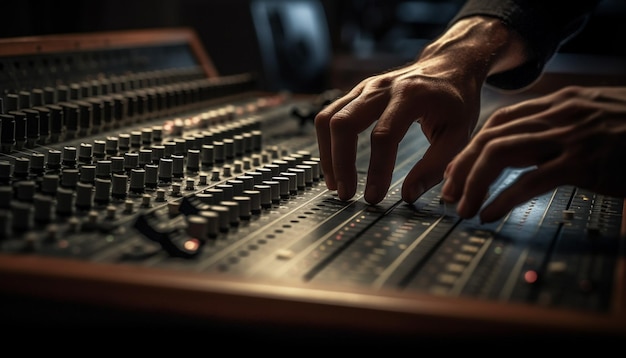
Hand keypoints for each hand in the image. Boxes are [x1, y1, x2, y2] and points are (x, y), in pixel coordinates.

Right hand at [314, 17, 527, 204]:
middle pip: (345, 123)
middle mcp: (383, 87)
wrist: (450, 64)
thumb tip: (409, 194)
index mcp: (411, 95)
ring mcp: (365, 87)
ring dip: (328, 154)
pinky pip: (329, 115)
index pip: (384, 135)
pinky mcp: (356, 92)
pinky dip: (327, 142)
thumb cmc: (456, 100)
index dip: (377, 170)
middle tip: (346, 193)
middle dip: (340, 162)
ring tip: (335, 183)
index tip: (374, 196)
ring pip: (329, 118)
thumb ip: (436, 165)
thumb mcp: (459, 133)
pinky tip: (334, 164)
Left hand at [441, 85, 625, 222]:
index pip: (498, 122)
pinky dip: (502, 199)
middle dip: (462, 167)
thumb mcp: (591, 118)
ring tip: (463, 207)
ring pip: (501, 154)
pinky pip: (530, 181)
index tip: (455, 170)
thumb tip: (520, 148)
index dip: (470, 147)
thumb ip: (556, 127)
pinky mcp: (584, 164)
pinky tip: (489, 214)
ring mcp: (570, 137)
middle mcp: (558, 115)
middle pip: (491, 137)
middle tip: (449, 193)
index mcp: (559, 104)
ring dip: (474, 183)